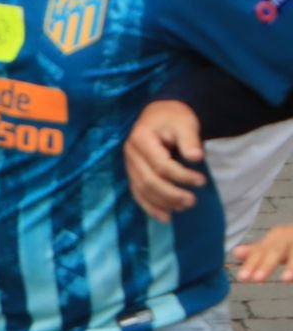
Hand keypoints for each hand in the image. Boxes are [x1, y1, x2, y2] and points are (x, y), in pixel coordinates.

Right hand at [122, 100, 205, 222]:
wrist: (160, 114)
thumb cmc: (173, 117)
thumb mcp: (185, 122)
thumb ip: (190, 140)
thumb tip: (196, 157)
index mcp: (141, 139)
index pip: (160, 165)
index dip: (181, 176)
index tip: (202, 181)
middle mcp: (131, 153)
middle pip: (148, 181)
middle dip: (171, 194)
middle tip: (192, 201)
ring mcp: (129, 165)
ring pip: (142, 190)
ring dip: (162, 203)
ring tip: (183, 208)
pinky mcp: (133, 173)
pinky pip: (137, 193)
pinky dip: (150, 207)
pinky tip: (164, 217)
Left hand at [236, 223, 292, 281]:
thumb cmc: (291, 242)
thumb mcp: (276, 245)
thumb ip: (258, 251)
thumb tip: (235, 252)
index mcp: (278, 236)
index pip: (261, 251)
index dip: (252, 264)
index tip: (242, 278)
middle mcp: (290, 235)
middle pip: (277, 250)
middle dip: (267, 265)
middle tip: (257, 280)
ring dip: (292, 266)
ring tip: (285, 280)